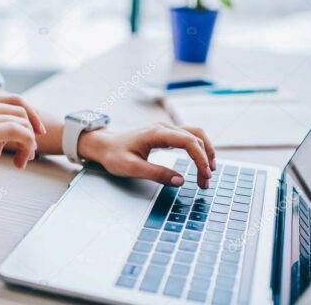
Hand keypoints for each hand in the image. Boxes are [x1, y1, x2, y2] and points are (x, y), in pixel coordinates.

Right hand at [0, 94, 45, 206]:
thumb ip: (7, 122)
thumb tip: (35, 115)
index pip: (15, 99)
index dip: (33, 115)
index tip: (39, 134)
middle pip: (20, 112)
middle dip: (31, 134)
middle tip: (27, 155)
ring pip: (21, 123)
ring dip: (29, 144)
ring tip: (22, 160)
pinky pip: (16, 131)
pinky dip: (26, 147)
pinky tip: (20, 163)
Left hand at [79, 122, 214, 187]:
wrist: (103, 145)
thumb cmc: (114, 155)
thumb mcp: (132, 168)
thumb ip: (156, 174)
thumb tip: (180, 181)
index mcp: (157, 133)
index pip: (189, 142)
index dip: (200, 158)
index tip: (205, 175)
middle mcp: (164, 128)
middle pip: (196, 138)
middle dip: (205, 159)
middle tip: (206, 181)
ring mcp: (165, 129)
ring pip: (195, 135)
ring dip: (205, 152)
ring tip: (207, 173)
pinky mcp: (165, 135)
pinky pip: (188, 138)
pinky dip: (198, 149)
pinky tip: (199, 162)